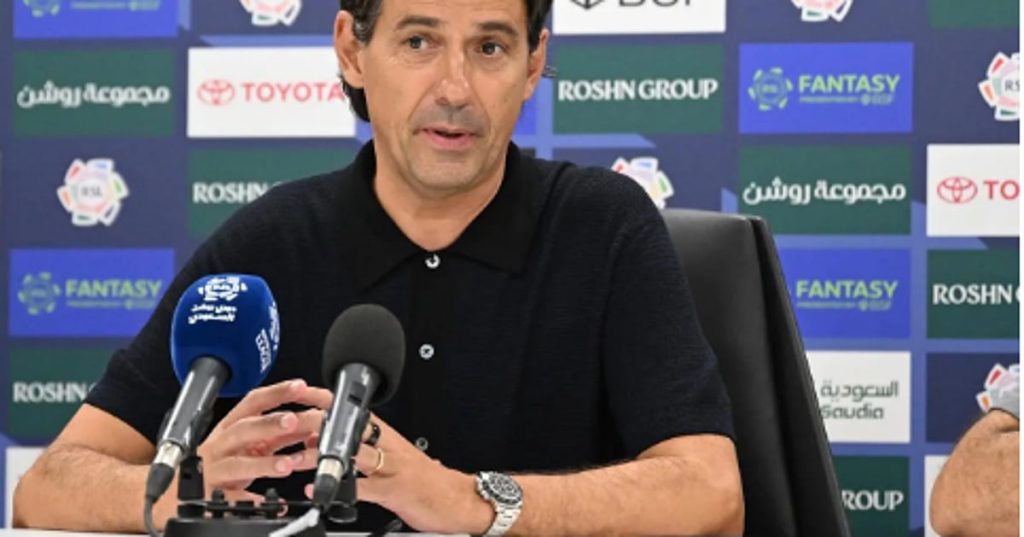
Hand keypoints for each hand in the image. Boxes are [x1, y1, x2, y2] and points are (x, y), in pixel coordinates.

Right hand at [155, 379, 330, 525]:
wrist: (174, 492)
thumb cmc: (216, 463)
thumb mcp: (246, 444)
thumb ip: (275, 435)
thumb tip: (310, 424)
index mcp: (231, 427)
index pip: (254, 403)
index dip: (277, 393)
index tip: (300, 386)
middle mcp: (221, 445)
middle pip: (243, 429)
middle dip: (269, 423)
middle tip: (293, 420)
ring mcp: (214, 470)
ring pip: (236, 464)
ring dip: (263, 464)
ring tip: (287, 465)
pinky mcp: (210, 495)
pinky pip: (232, 499)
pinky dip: (252, 501)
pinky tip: (273, 504)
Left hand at [305, 415, 492, 533]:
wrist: (458, 498)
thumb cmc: (424, 478)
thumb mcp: (391, 457)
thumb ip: (359, 449)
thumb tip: (323, 441)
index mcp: (386, 434)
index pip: (351, 409)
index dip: (324, 398)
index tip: (299, 392)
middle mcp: (388, 445)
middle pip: (348, 426)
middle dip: (316, 423)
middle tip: (288, 424)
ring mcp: (392, 466)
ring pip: (352, 453)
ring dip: (320, 455)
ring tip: (296, 459)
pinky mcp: (396, 490)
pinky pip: (364, 488)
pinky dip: (341, 489)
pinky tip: (321, 491)